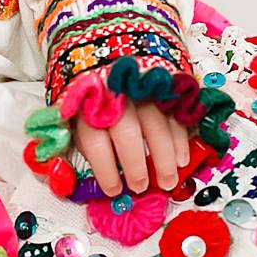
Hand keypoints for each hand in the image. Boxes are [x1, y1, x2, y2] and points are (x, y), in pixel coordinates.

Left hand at [73, 99, 189, 195]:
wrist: (111, 67)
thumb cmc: (94, 104)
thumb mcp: (74, 124)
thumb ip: (80, 148)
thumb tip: (85, 179)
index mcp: (87, 108)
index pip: (94, 141)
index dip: (105, 168)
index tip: (114, 189)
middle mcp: (114, 96)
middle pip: (126, 131)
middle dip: (135, 163)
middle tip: (140, 187)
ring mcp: (141, 90)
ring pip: (155, 123)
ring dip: (163, 156)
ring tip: (167, 180)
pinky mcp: (164, 88)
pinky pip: (175, 114)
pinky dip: (180, 139)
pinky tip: (181, 160)